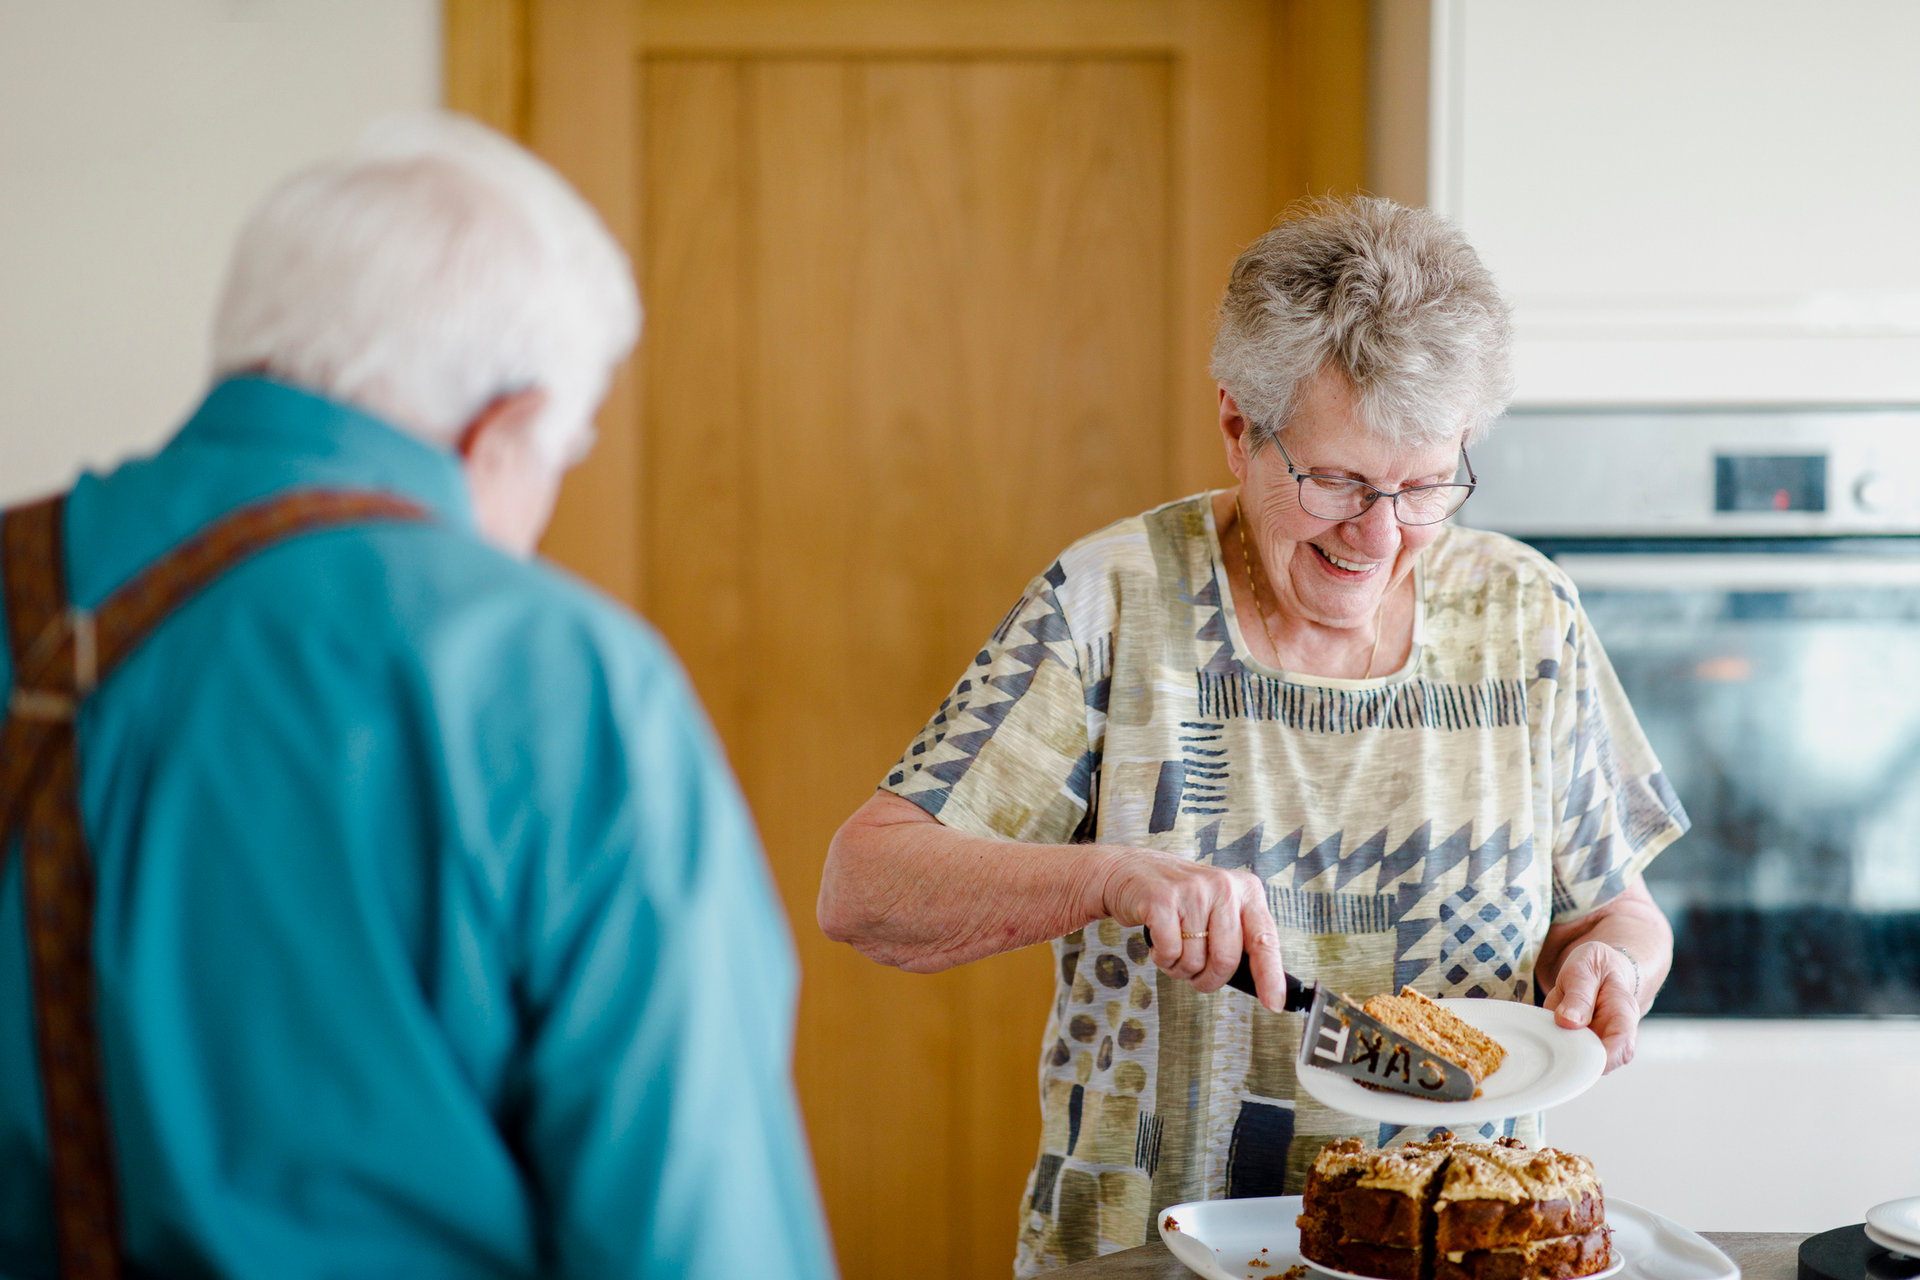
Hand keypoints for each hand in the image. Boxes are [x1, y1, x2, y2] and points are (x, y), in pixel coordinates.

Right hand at [1097, 849, 1287, 1013]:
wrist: (1131, 870)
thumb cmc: (1181, 899)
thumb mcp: (1220, 908)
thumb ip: (1240, 938)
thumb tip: (1262, 986)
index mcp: (1247, 891)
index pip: (1265, 940)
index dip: (1270, 977)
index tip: (1274, 1004)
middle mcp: (1224, 886)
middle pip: (1226, 960)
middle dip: (1208, 979)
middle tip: (1196, 975)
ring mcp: (1193, 891)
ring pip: (1194, 961)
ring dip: (1180, 969)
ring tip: (1173, 949)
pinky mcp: (1162, 899)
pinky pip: (1169, 952)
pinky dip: (1162, 958)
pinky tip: (1158, 942)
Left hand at [1541, 940, 1641, 1071]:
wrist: (1601, 969)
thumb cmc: (1597, 968)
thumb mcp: (1585, 969)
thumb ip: (1578, 995)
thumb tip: (1568, 1022)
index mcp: (1623, 1013)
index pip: (1622, 1045)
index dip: (1603, 1058)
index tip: (1577, 1056)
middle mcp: (1614, 1034)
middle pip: (1603, 1063)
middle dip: (1576, 1060)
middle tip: (1555, 1042)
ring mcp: (1598, 1041)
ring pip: (1583, 1063)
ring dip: (1563, 1055)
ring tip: (1551, 1033)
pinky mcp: (1582, 1044)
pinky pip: (1568, 1055)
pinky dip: (1554, 1049)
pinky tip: (1546, 1036)